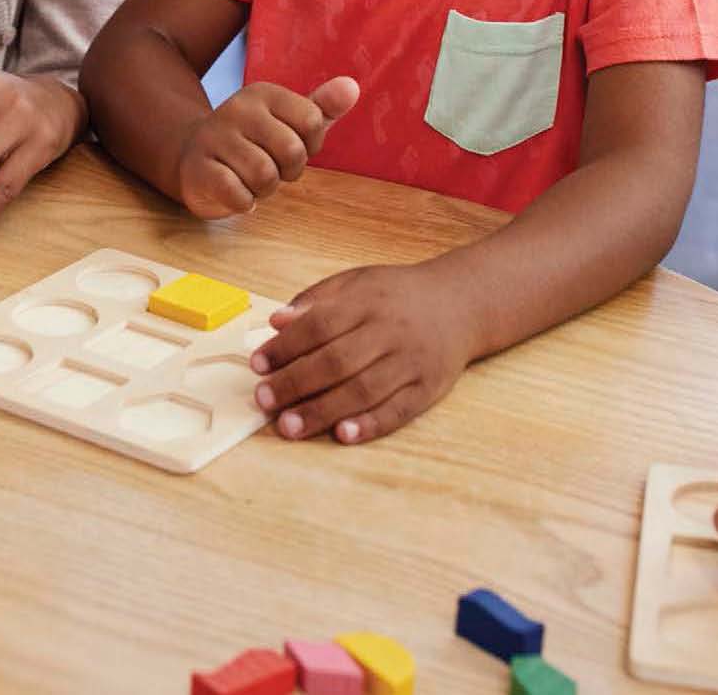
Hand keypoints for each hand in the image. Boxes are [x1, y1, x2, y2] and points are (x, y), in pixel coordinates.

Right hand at [176, 76, 357, 217]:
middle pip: (292, 151)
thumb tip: (353, 86)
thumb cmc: (253, 143)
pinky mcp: (199, 168)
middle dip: (286, 171)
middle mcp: (237, 108)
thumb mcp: (288, 122)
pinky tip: (232, 191)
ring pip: (264, 175)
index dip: (308, 145)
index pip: (313, 121)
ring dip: (263, 188)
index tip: (287, 146)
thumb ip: (322, 107)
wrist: (192, 158)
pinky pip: (238, 195)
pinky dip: (243, 202)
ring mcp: (214, 137)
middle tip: (268, 166)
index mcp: (263, 93)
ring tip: (248, 178)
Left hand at [250, 262, 475, 443]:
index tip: (257, 364)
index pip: (319, 326)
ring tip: (289, 426)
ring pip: (364, 391)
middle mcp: (389, 332)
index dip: (285, 347)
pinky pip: (398, 411)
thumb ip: (315, 299)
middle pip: (337, 361)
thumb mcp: (355, 282)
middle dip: (296, 383)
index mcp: (366, 302)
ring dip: (323, 411)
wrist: (460, 303)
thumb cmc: (396, 294)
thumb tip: (276, 321)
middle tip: (263, 400)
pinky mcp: (429, 388)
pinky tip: (342, 435)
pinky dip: (369, 425)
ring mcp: (411, 362)